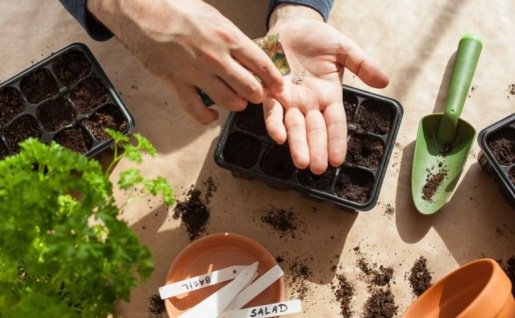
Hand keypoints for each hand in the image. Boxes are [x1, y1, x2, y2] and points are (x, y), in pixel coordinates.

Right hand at [87, 0, 283, 123]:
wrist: (142, 11)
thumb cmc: (177, 9)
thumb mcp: (214, 17)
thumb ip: (232, 39)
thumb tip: (248, 55)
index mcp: (228, 37)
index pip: (262, 65)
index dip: (274, 80)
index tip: (278, 87)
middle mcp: (216, 58)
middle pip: (251, 88)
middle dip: (258, 95)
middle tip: (257, 95)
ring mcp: (196, 73)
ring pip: (229, 102)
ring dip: (237, 104)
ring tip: (237, 101)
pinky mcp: (177, 84)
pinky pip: (197, 112)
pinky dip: (208, 117)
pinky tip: (212, 114)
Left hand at [265, 4, 388, 173]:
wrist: (292, 25)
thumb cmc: (318, 38)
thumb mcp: (344, 50)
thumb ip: (362, 65)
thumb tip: (385, 81)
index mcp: (329, 96)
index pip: (335, 124)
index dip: (336, 141)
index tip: (338, 161)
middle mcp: (309, 103)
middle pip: (315, 130)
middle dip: (316, 149)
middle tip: (317, 169)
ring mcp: (290, 99)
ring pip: (294, 126)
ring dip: (297, 144)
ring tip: (301, 162)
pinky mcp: (271, 91)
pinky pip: (272, 110)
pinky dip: (274, 123)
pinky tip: (278, 136)